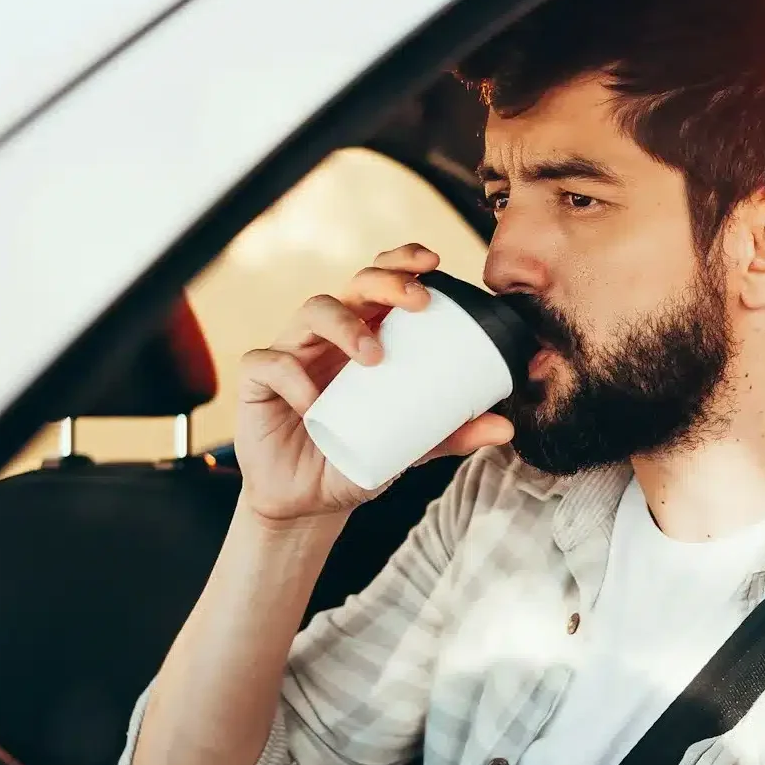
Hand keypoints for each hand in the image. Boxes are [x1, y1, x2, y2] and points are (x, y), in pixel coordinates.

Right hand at [234, 243, 513, 523]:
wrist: (308, 503)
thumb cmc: (357, 457)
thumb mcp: (411, 447)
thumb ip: (453, 433)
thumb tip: (507, 425)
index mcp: (365, 335)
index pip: (382, 282)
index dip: (403, 262)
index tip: (434, 263)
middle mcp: (329, 335)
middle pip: (353, 284)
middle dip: (386, 280)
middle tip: (418, 301)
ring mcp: (292, 352)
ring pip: (312, 310)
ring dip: (346, 325)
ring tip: (374, 357)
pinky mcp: (258, 381)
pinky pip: (270, 363)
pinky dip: (292, 377)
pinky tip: (314, 403)